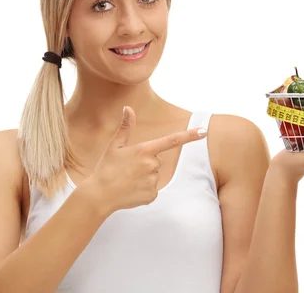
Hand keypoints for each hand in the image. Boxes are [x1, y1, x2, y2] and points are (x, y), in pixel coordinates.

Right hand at [83, 106, 206, 213]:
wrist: (99, 195)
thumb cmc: (105, 168)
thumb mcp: (114, 146)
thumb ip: (126, 127)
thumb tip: (128, 108)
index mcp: (144, 150)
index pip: (172, 140)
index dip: (190, 136)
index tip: (204, 131)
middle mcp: (152, 165)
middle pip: (158, 161)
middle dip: (147, 163)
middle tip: (128, 169)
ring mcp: (153, 181)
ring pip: (155, 175)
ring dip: (144, 176)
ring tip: (127, 180)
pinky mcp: (152, 195)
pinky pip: (153, 190)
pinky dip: (144, 189)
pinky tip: (131, 190)